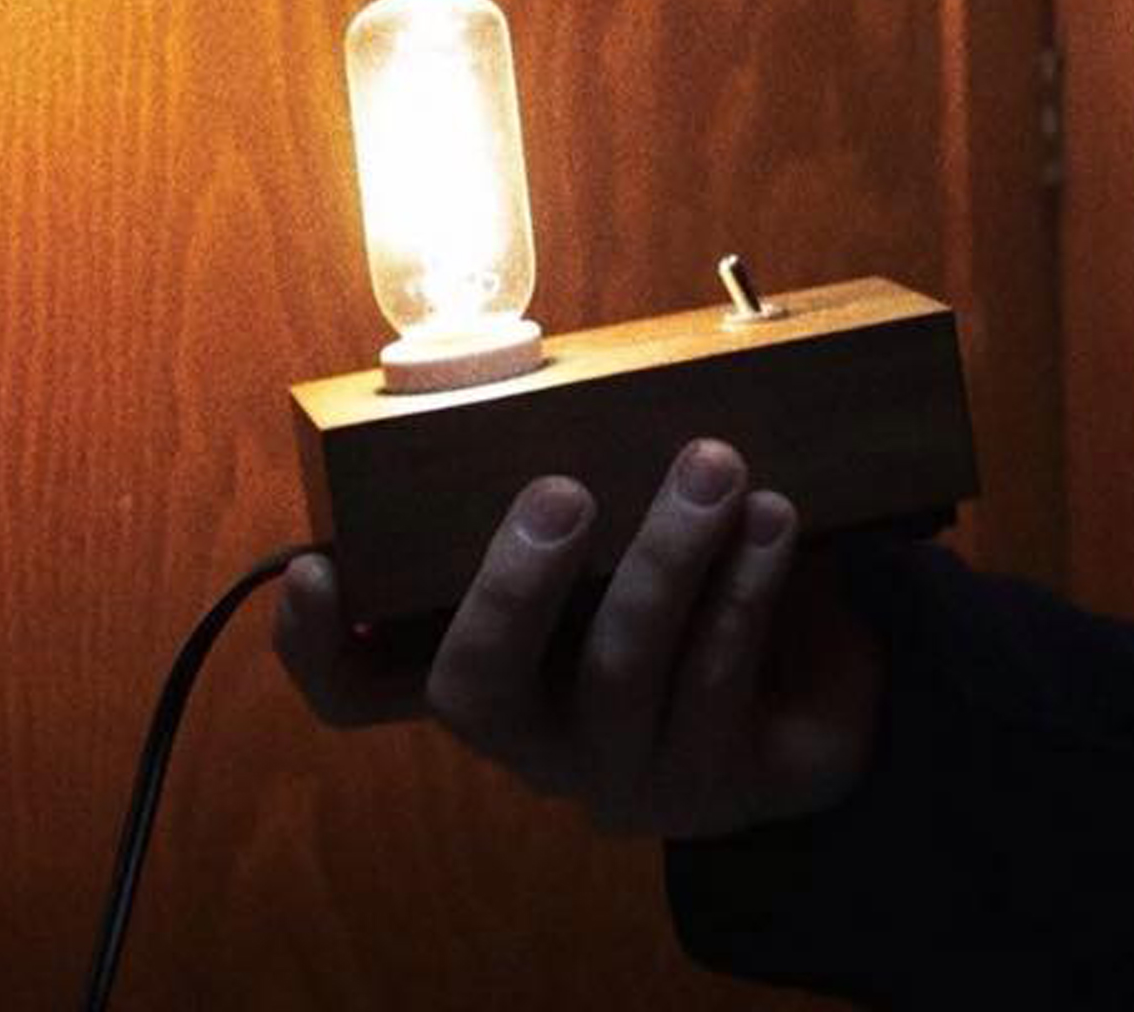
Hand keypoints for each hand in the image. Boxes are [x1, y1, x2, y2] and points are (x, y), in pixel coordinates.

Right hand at [273, 440, 884, 837]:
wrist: (819, 693)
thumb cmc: (695, 587)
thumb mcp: (625, 533)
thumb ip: (581, 470)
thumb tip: (555, 353)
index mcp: (494, 667)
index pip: (363, 694)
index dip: (318, 649)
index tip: (314, 567)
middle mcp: (536, 735)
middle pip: (478, 688)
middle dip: (514, 584)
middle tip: (562, 489)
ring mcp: (622, 770)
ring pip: (620, 670)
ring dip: (667, 555)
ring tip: (716, 462)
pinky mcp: (716, 779)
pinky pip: (719, 682)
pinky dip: (745, 589)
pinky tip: (774, 517)